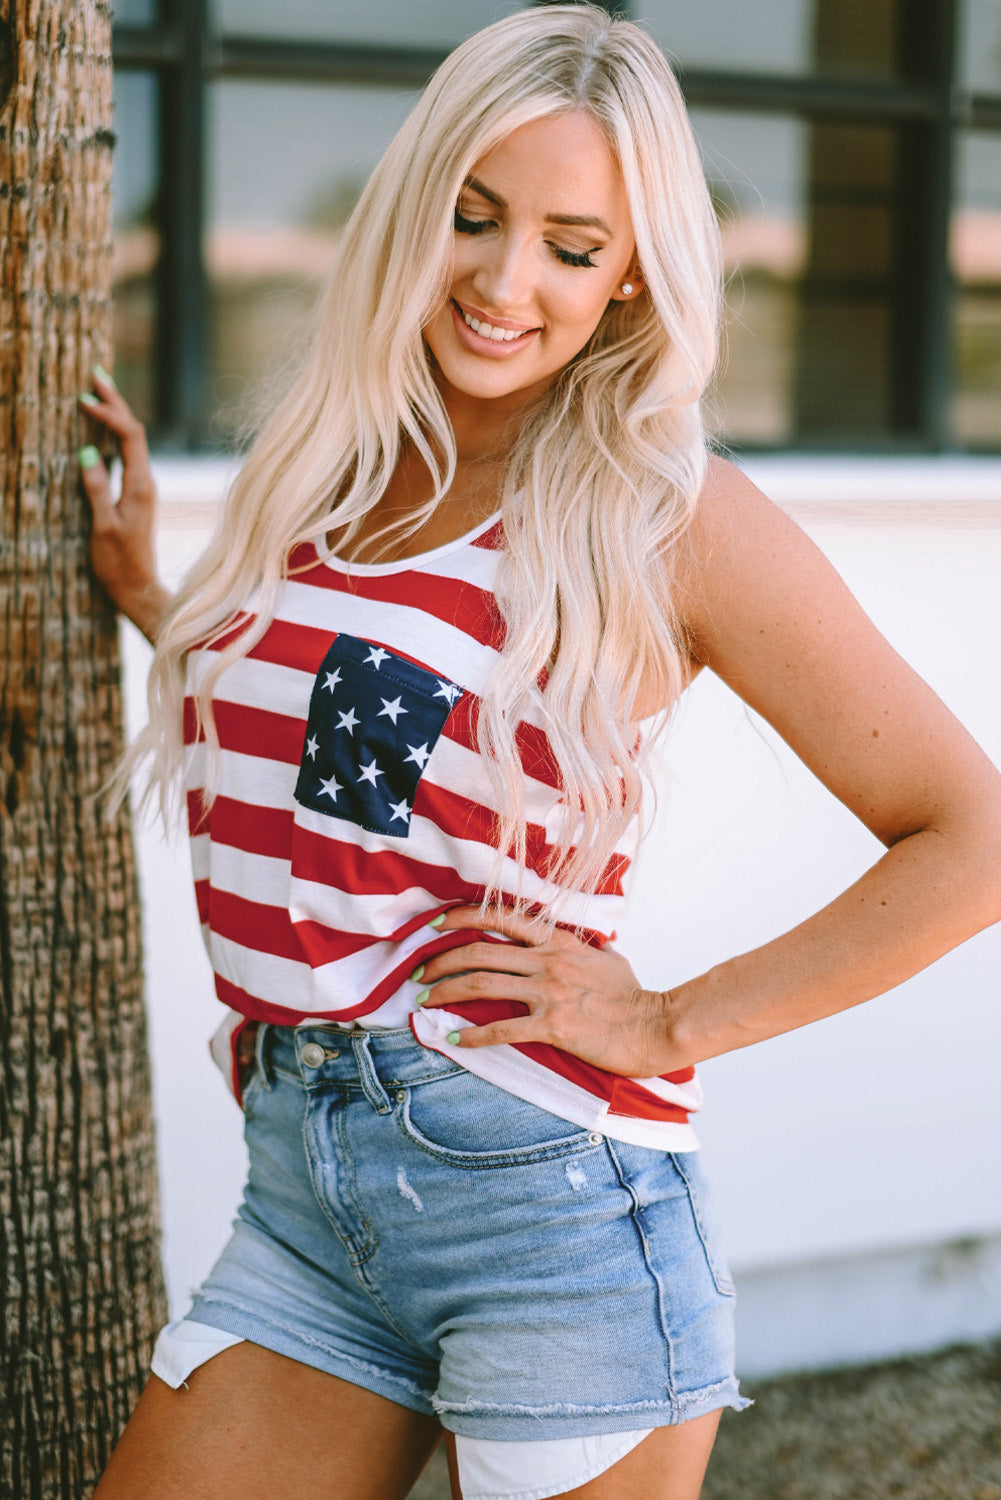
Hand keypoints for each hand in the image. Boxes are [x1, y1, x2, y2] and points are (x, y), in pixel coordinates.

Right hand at [77, 367, 170, 642]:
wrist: (138, 590)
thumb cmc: (119, 563)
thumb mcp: (103, 526)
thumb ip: (97, 488)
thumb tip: (87, 452)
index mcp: (141, 485)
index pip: (129, 435)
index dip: (108, 413)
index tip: (84, 398)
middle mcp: (146, 482)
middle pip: (134, 431)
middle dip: (115, 402)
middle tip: (95, 374)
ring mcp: (143, 488)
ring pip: (131, 441)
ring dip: (114, 414)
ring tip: (96, 391)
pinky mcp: (136, 495)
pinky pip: (126, 455)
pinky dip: (112, 435)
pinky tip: (100, 429)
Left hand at [416, 906, 685, 1077]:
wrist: (655, 1026)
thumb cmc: (634, 996)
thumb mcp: (609, 958)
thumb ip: (586, 948)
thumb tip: (586, 944)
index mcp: (558, 942)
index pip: (501, 917)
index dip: (462, 916)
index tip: (435, 923)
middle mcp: (548, 961)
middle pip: (478, 952)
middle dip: (440, 961)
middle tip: (418, 973)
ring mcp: (549, 992)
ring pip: (481, 984)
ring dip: (445, 992)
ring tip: (424, 1002)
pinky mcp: (553, 1025)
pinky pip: (502, 1029)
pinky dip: (472, 1036)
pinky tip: (453, 1040)